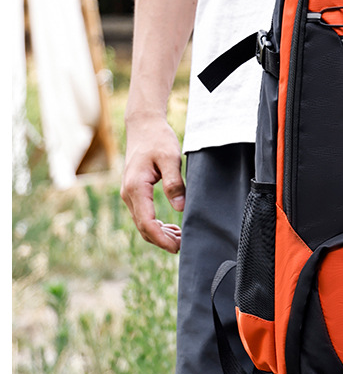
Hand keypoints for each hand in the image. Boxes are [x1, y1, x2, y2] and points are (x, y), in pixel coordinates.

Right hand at [121, 115, 184, 252]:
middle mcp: (129, 194)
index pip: (147, 223)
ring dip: (160, 234)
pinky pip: (143, 215)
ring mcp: (130, 194)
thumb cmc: (158, 139)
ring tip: (180, 239)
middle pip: (143, 228)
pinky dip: (156, 225)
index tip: (178, 247)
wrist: (144, 126)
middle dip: (162, 241)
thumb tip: (180, 208)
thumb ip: (175, 183)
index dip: (162, 239)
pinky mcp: (135, 192)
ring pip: (143, 223)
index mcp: (136, 188)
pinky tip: (171, 228)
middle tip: (183, 247)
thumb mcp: (170, 158)